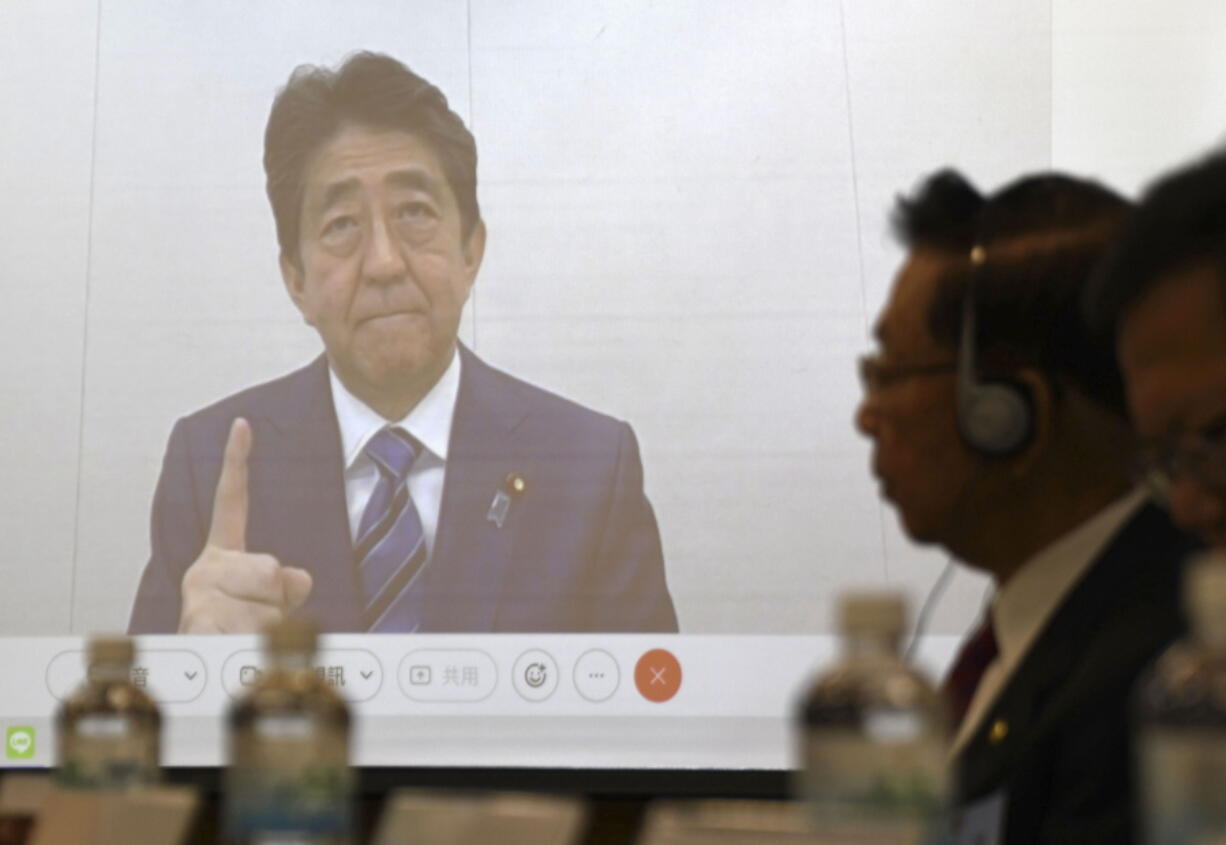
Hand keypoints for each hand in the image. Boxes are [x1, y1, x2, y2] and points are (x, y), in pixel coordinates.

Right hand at [177, 418, 313, 632]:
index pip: (232, 501)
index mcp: (222, 556)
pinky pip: (251, 632)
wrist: (195, 676)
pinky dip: (252, 648)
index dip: (237, 462)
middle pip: (272, 570)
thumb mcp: (270, 604)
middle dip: (277, 602)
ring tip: (244, 639)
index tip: (243, 424)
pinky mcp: (197, 623)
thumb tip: (296, 580)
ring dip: (268, 630)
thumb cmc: (238, 635)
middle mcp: (205, 569)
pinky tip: (231, 650)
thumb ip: (289, 585)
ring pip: (269, 606)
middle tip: (254, 620)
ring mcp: (198, 596)